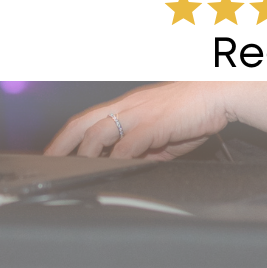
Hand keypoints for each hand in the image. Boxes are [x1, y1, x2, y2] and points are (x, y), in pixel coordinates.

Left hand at [43, 81, 231, 159]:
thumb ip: (142, 148)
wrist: (219, 94)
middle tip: (47, 164)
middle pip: (81, 123)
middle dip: (60, 145)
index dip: (66, 138)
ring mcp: (138, 113)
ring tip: (73, 173)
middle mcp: (126, 105)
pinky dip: (114, 160)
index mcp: (126, 105)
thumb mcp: (161, 133)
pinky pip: (127, 144)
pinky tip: (108, 171)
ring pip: (98, 133)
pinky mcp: (153, 123)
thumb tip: (127, 165)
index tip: (53, 155)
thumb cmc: (194, 111)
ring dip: (83, 156)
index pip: (86, 120)